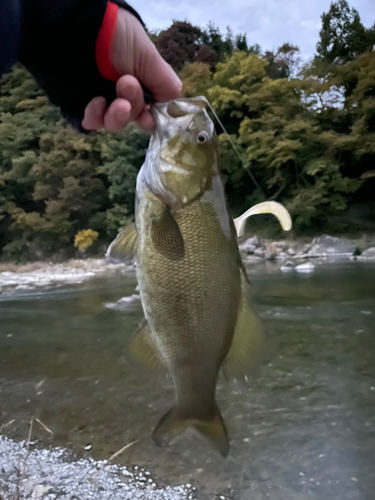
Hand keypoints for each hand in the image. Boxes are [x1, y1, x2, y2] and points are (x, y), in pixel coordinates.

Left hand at [82, 8, 181, 131]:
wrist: (83, 28)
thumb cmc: (120, 37)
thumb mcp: (151, 58)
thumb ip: (166, 84)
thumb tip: (172, 105)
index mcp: (141, 84)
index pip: (150, 112)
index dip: (151, 118)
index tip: (149, 117)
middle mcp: (122, 94)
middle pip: (133, 118)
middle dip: (134, 107)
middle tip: (127, 85)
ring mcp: (103, 100)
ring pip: (114, 123)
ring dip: (119, 116)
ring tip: (118, 102)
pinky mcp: (82, 105)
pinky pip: (91, 122)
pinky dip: (96, 117)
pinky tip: (97, 101)